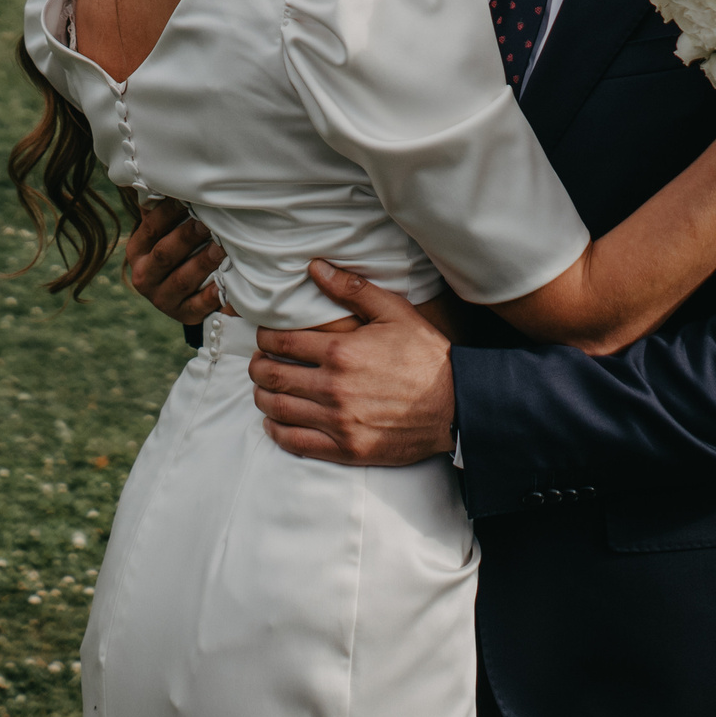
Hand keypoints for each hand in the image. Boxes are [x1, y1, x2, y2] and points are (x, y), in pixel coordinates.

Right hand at [123, 200, 225, 327]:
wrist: (179, 294)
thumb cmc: (176, 249)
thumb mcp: (163, 231)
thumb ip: (162, 208)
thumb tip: (164, 174)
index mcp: (136, 252)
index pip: (150, 228)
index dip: (169, 212)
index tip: (189, 197)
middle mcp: (143, 277)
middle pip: (165, 254)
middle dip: (188, 236)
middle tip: (209, 222)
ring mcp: (162, 299)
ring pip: (182, 280)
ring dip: (203, 262)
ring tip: (222, 246)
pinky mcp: (183, 315)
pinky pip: (200, 305)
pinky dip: (213, 294)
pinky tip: (227, 281)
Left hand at [249, 260, 455, 466]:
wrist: (457, 405)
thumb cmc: (426, 356)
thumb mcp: (394, 313)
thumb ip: (352, 290)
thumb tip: (315, 267)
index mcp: (340, 352)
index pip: (281, 343)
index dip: (265, 339)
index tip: (265, 338)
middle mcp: (333, 387)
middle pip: (272, 376)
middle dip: (258, 367)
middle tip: (259, 363)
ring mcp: (338, 421)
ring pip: (278, 409)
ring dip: (262, 397)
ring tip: (263, 390)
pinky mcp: (346, 449)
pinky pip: (296, 443)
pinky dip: (277, 431)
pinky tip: (275, 422)